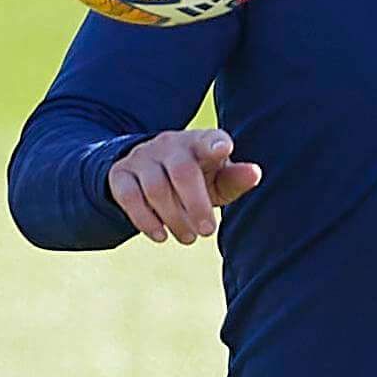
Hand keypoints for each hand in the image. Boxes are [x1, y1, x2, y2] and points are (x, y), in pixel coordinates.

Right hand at [107, 129, 261, 242]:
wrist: (149, 172)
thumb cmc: (197, 178)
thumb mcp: (217, 180)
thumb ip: (235, 179)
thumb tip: (255, 173)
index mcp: (199, 142)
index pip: (208, 139)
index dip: (215, 144)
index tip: (222, 150)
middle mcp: (169, 144)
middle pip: (182, 171)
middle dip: (196, 204)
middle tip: (208, 231)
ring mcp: (142, 157)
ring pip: (155, 187)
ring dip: (174, 218)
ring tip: (188, 238)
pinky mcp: (120, 174)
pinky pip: (129, 196)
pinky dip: (145, 219)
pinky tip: (160, 236)